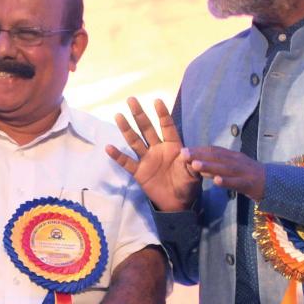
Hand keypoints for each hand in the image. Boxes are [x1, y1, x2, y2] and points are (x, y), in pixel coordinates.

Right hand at [105, 97, 200, 211]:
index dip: (162, 114)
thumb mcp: (194, 173)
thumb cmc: (188, 185)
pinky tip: (109, 147)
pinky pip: (127, 162)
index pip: (167, 126)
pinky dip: (118, 156)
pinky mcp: (139, 172)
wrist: (178, 203)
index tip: (156, 101)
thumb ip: (190, 163)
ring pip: (134, 141)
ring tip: (118, 115)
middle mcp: (158, 149)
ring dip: (126, 129)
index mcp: (173, 146)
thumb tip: (186, 153)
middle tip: (131, 100)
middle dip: (139, 114)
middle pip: (147, 129)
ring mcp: (147, 159)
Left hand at [188, 147, 265, 200]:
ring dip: (210, 166)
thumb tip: (198, 162)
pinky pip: (237, 183)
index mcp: (233, 156)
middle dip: (200, 155)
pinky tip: (215, 181)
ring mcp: (244, 172)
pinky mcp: (250, 184)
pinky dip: (226, 181)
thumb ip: (217, 164)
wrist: (274, 184)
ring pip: (225, 168)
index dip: (199, 150)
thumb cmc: (248, 175)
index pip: (214, 150)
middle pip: (217, 156)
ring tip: (195, 165)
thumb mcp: (233, 166)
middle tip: (184, 154)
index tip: (183, 150)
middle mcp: (237, 161)